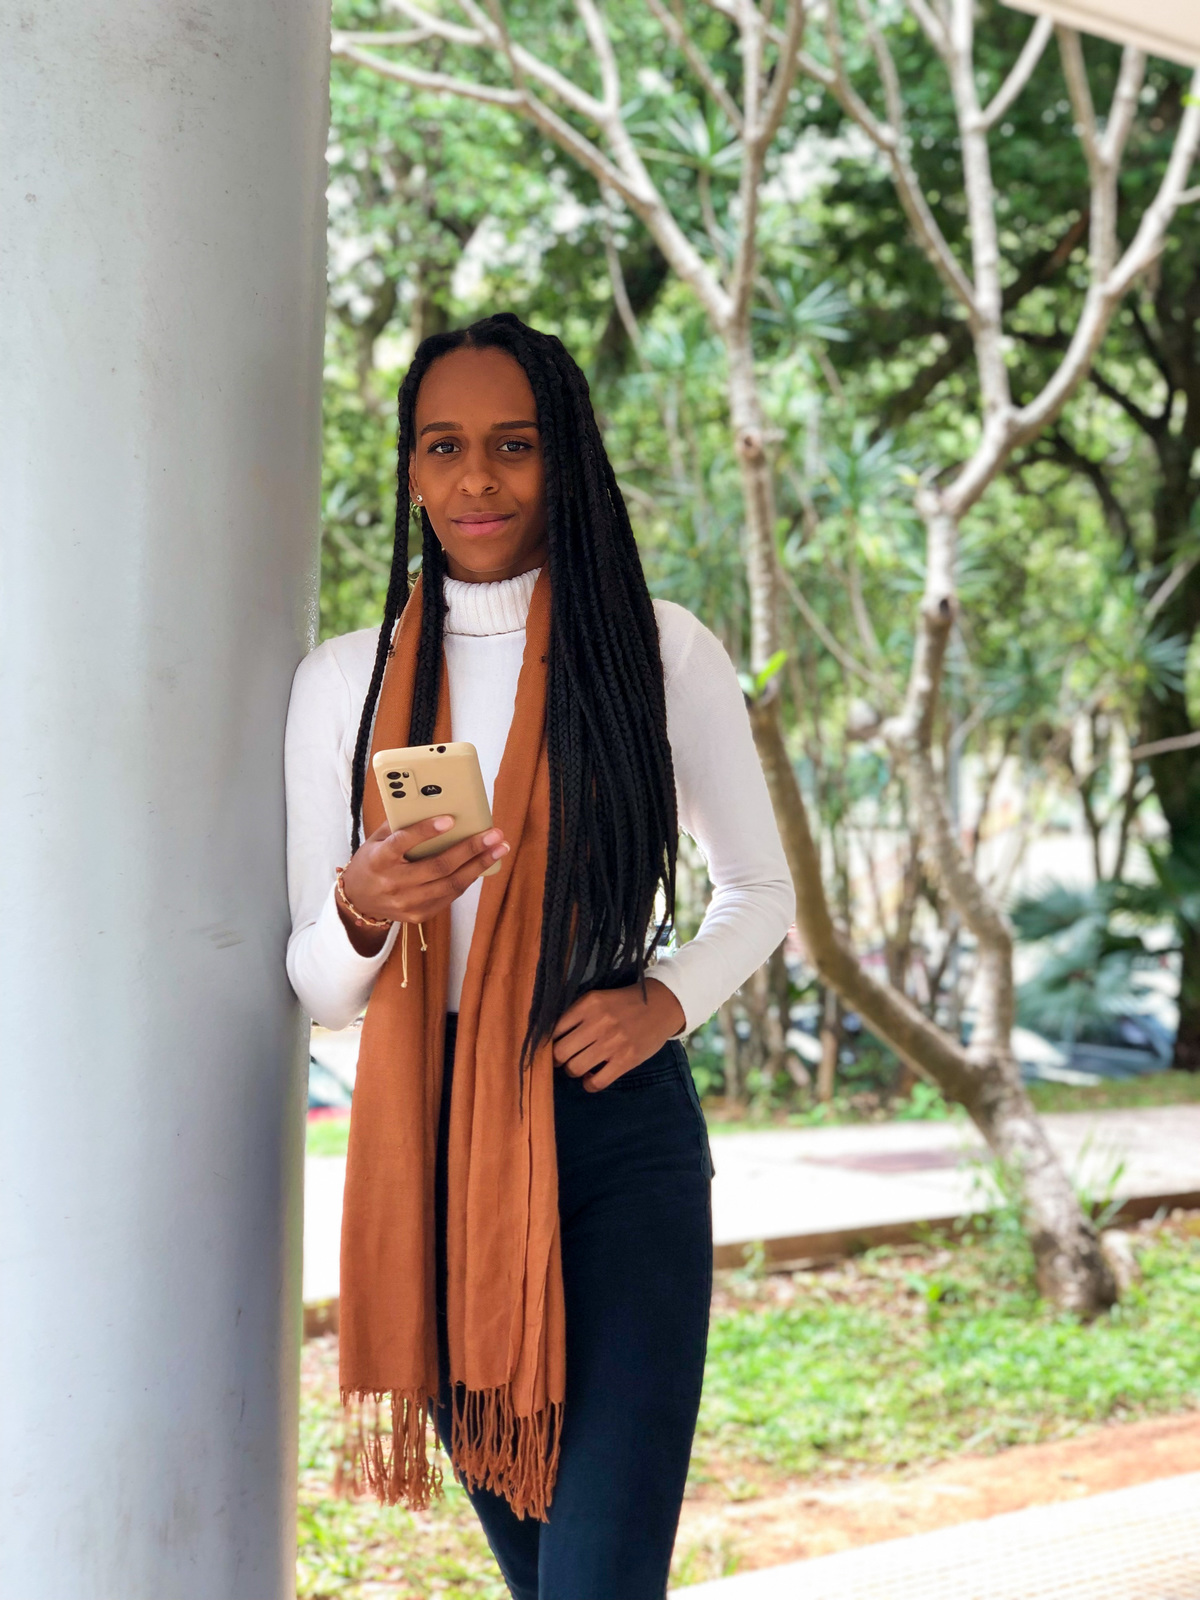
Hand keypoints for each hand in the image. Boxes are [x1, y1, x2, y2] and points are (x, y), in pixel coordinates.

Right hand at [337, 815, 508, 954]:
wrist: (358, 900)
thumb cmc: (372, 861)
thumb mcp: (377, 840)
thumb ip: (399, 825)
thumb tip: (431, 805)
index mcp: (379, 859)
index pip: (403, 842)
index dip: (426, 831)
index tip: (450, 819)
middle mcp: (393, 883)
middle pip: (438, 866)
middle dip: (470, 849)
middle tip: (494, 835)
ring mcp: (407, 902)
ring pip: (450, 884)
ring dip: (479, 865)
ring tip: (499, 849)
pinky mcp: (418, 914)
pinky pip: (449, 895)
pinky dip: (468, 878)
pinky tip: (482, 864)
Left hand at [552, 978, 686, 1091]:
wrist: (662, 1005)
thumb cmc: (625, 1003)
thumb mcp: (599, 998)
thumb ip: (577, 1014)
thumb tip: (550, 1037)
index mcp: (589, 1003)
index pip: (554, 1029)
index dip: (549, 1042)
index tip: (553, 1046)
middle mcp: (598, 1022)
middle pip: (560, 1052)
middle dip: (558, 1059)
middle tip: (564, 1058)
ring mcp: (612, 1043)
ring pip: (575, 1068)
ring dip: (573, 1071)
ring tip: (580, 1066)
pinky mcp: (626, 1060)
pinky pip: (596, 1082)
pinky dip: (589, 1084)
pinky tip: (592, 1078)